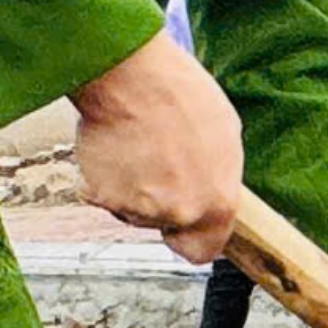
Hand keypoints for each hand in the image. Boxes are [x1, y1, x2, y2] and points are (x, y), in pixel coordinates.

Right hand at [74, 32, 245, 261]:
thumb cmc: (181, 96)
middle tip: (157, 162)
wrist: (130, 76)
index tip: (184, 224)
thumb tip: (213, 189)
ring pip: (131, 209)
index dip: (192, 237)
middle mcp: (179, 213)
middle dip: (160, 203)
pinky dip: (105, 177)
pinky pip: (102, 193)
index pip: (203, 251)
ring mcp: (138, 208)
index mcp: (217, 202)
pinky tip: (116, 145)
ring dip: (132, 187)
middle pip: (163, 225)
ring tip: (140, 145)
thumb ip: (219, 176)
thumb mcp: (225, 135)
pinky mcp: (101, 196)